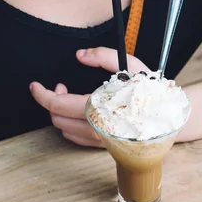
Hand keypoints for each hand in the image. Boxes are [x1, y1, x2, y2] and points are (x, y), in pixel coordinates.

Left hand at [30, 47, 149, 147]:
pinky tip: (78, 112)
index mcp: (99, 108)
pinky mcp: (102, 146)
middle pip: (57, 119)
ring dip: (60, 113)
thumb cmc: (149, 92)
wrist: (167, 118)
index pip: (58, 105)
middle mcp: (97, 129)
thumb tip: (80, 56)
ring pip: (64, 130)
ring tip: (70, 96)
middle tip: (60, 86)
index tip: (34, 85)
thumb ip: (103, 56)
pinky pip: (75, 138)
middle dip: (51, 101)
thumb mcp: (130, 65)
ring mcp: (99, 141)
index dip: (42, 95)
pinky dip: (69, 123)